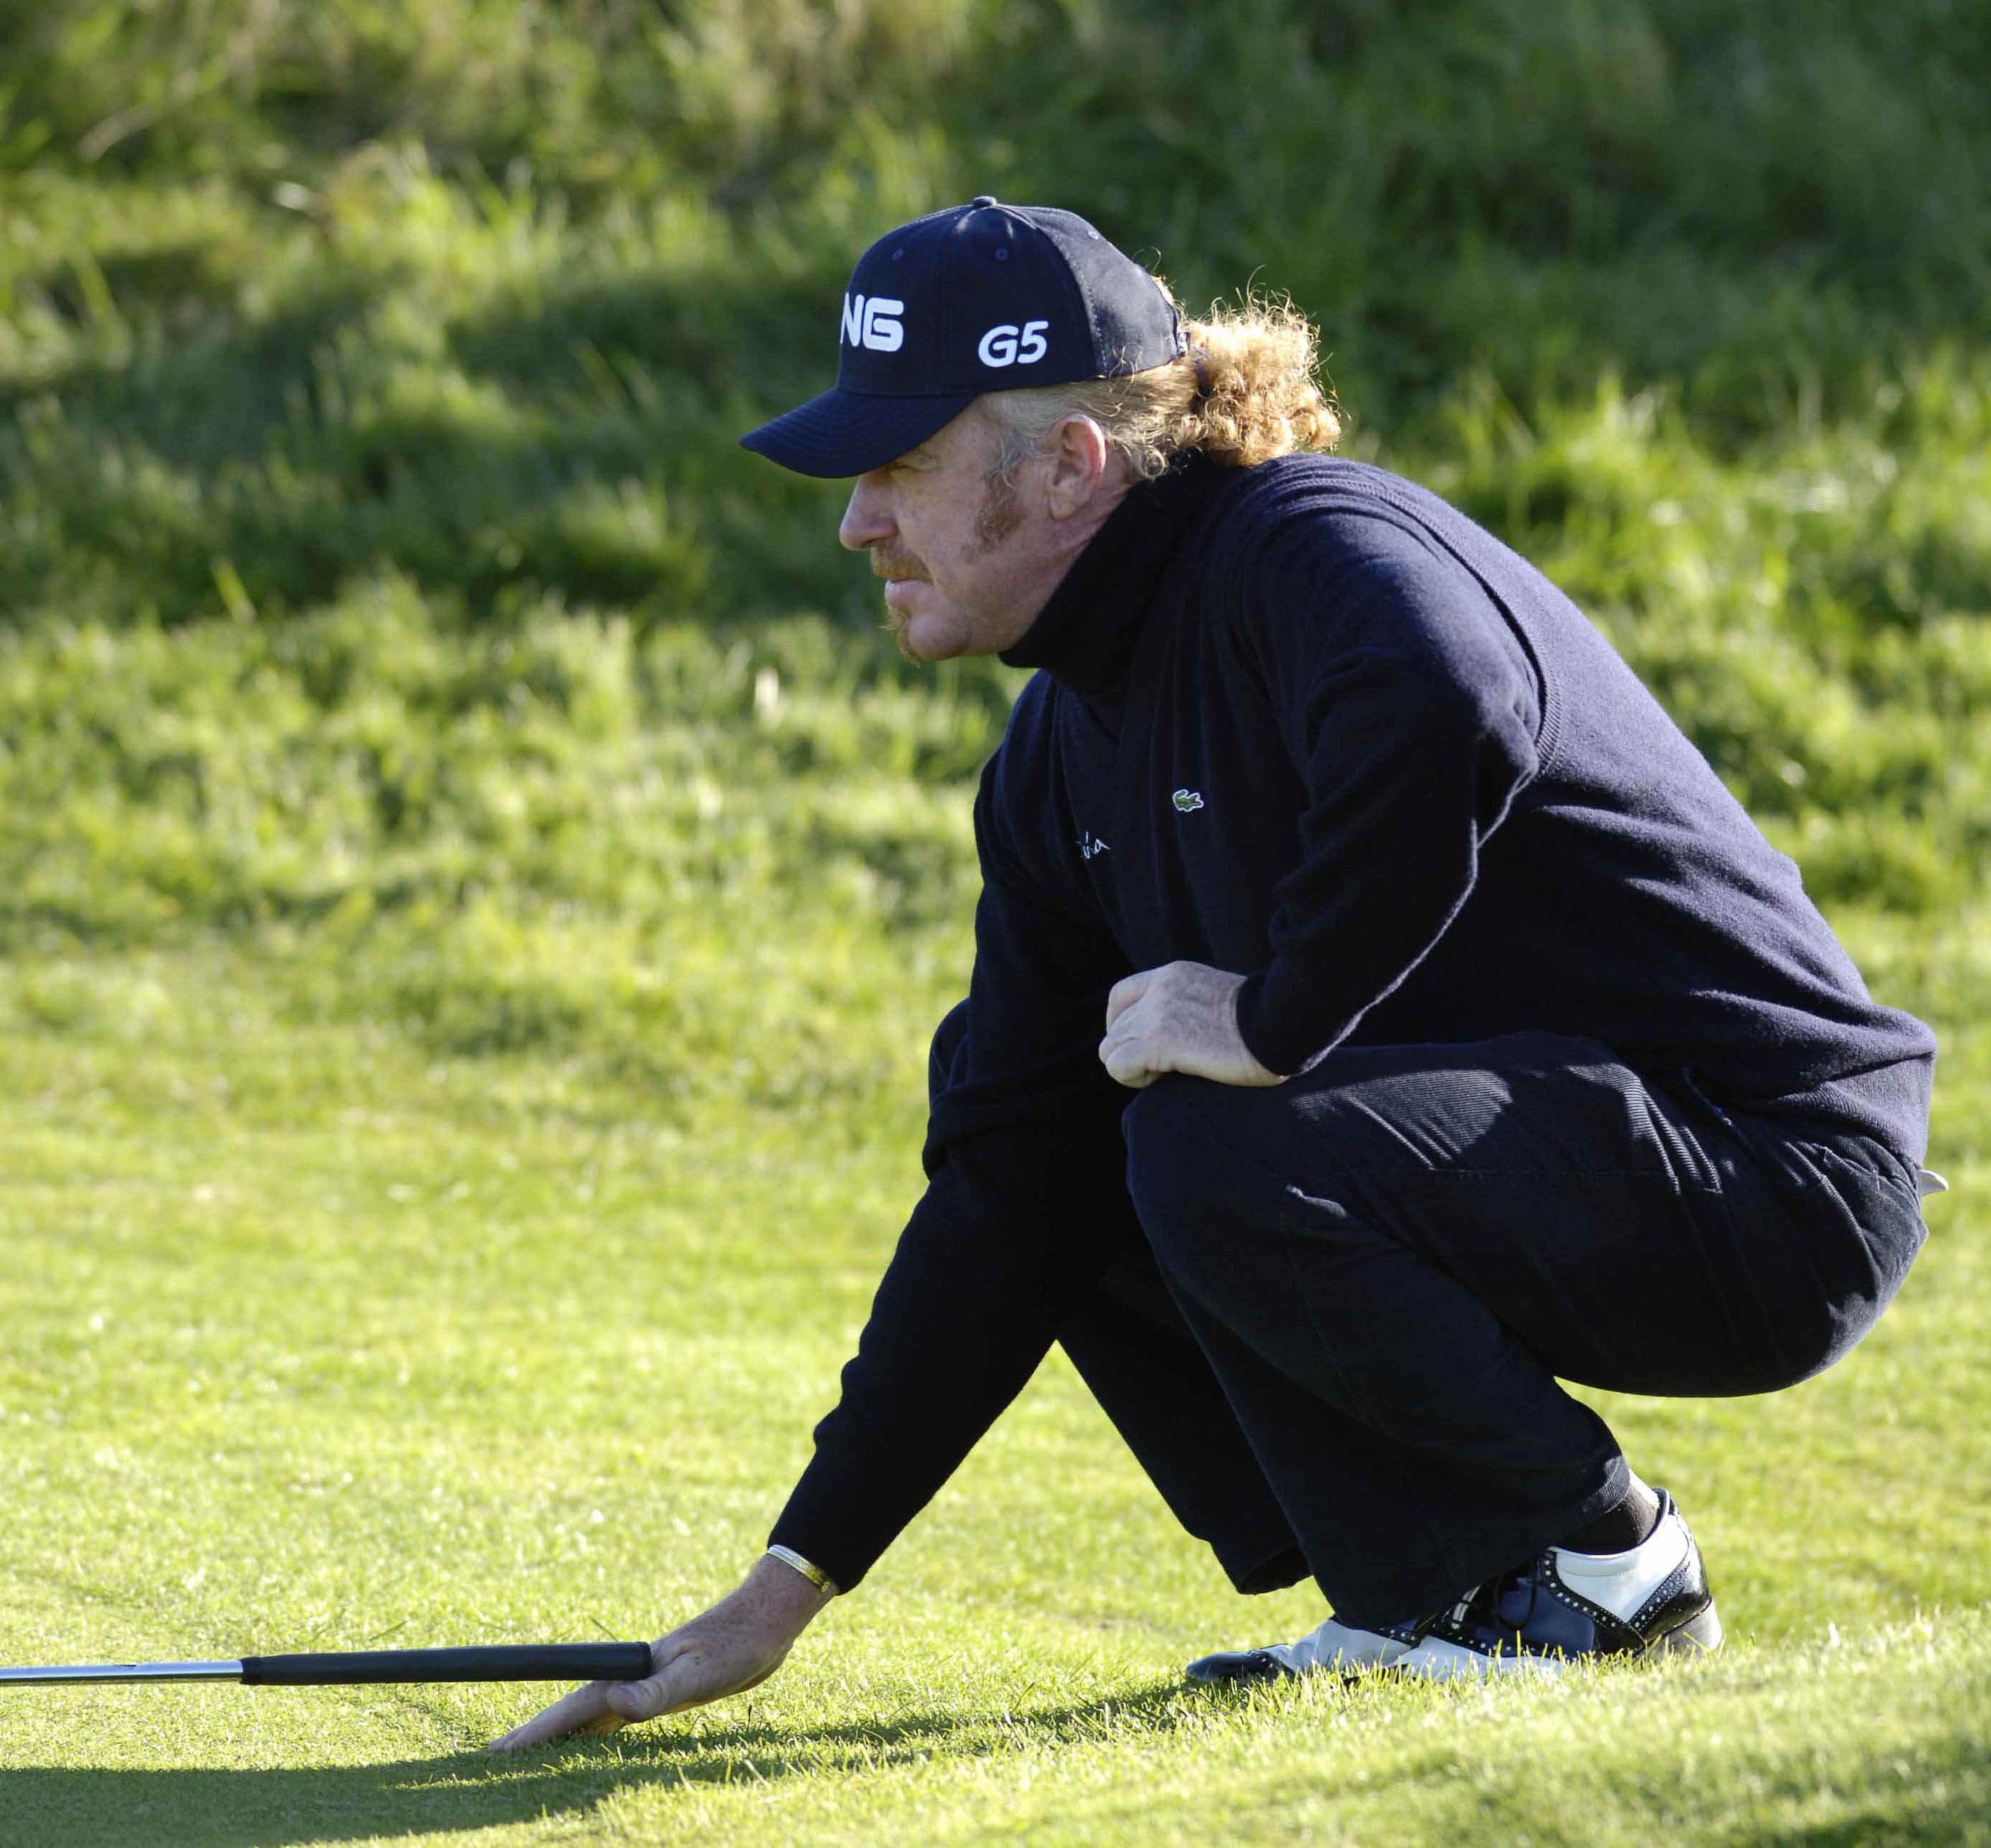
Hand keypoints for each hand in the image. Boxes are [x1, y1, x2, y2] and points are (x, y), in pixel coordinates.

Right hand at [486, 1554, 831, 1751]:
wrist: (766, 1618)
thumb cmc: (736, 1645)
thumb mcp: (698, 1674)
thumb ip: (656, 1691)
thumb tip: (613, 1704)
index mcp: (627, 1673)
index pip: (569, 1708)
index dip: (532, 1732)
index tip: (494, 1753)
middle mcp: (627, 1676)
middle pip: (568, 1712)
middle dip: (531, 1736)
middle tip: (489, 1762)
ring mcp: (641, 1682)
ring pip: (587, 1715)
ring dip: (558, 1736)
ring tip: (525, 1758)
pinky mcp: (660, 1688)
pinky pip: (613, 1716)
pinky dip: (591, 1732)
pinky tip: (587, 1744)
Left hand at [1099, 961, 1283, 1089]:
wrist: (1282, 1022)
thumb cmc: (1266, 1021)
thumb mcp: (1220, 1000)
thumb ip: (1192, 1007)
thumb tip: (1179, 1034)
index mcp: (1173, 976)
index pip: (1120, 995)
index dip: (1120, 1024)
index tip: (1138, 1044)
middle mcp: (1159, 990)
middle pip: (1115, 1028)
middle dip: (1130, 1053)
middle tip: (1160, 1069)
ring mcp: (1156, 1014)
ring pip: (1110, 1048)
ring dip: (1131, 1067)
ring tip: (1163, 1075)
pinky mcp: (1159, 1042)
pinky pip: (1118, 1065)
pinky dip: (1132, 1078)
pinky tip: (1162, 1079)